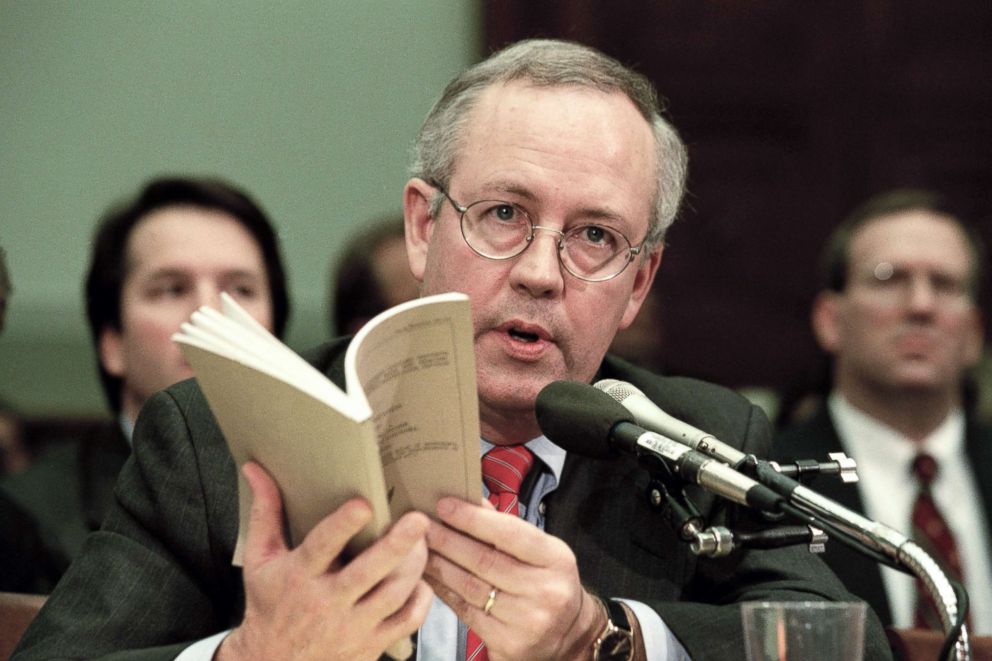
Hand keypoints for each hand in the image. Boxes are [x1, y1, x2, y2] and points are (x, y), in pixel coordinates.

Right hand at [217, 462, 433, 660]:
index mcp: (299, 575)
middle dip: (397, 545)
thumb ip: (265, 511)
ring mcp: (351, 626)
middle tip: (418, 520)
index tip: (363, 504)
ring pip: (393, 595)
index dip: (342, 525)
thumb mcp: (260, 558)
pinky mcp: (370, 644)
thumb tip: (255, 468)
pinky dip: (420, 600)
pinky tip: (420, 580)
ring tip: (423, 541)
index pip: (322, 547)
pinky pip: (407, 622)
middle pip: (368, 572)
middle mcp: (327, 602)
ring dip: (414, 567)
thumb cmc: (270, 603)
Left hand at [424, 497, 603, 659]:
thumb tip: (471, 502)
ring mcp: (528, 619)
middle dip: (447, 540)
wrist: (568, 635)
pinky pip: (466, 612)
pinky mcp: (508, 643)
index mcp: (556, 559)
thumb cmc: (547, 583)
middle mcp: (546, 590)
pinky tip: (431, 578)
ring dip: (440, 566)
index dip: (473, 519)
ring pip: (470, 587)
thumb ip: (507, 528)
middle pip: (484, 560)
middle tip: (423, 527)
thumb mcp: (541, 551)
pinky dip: (445, 592)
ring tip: (420, 550)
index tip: (444, 506)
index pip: (509, 533)